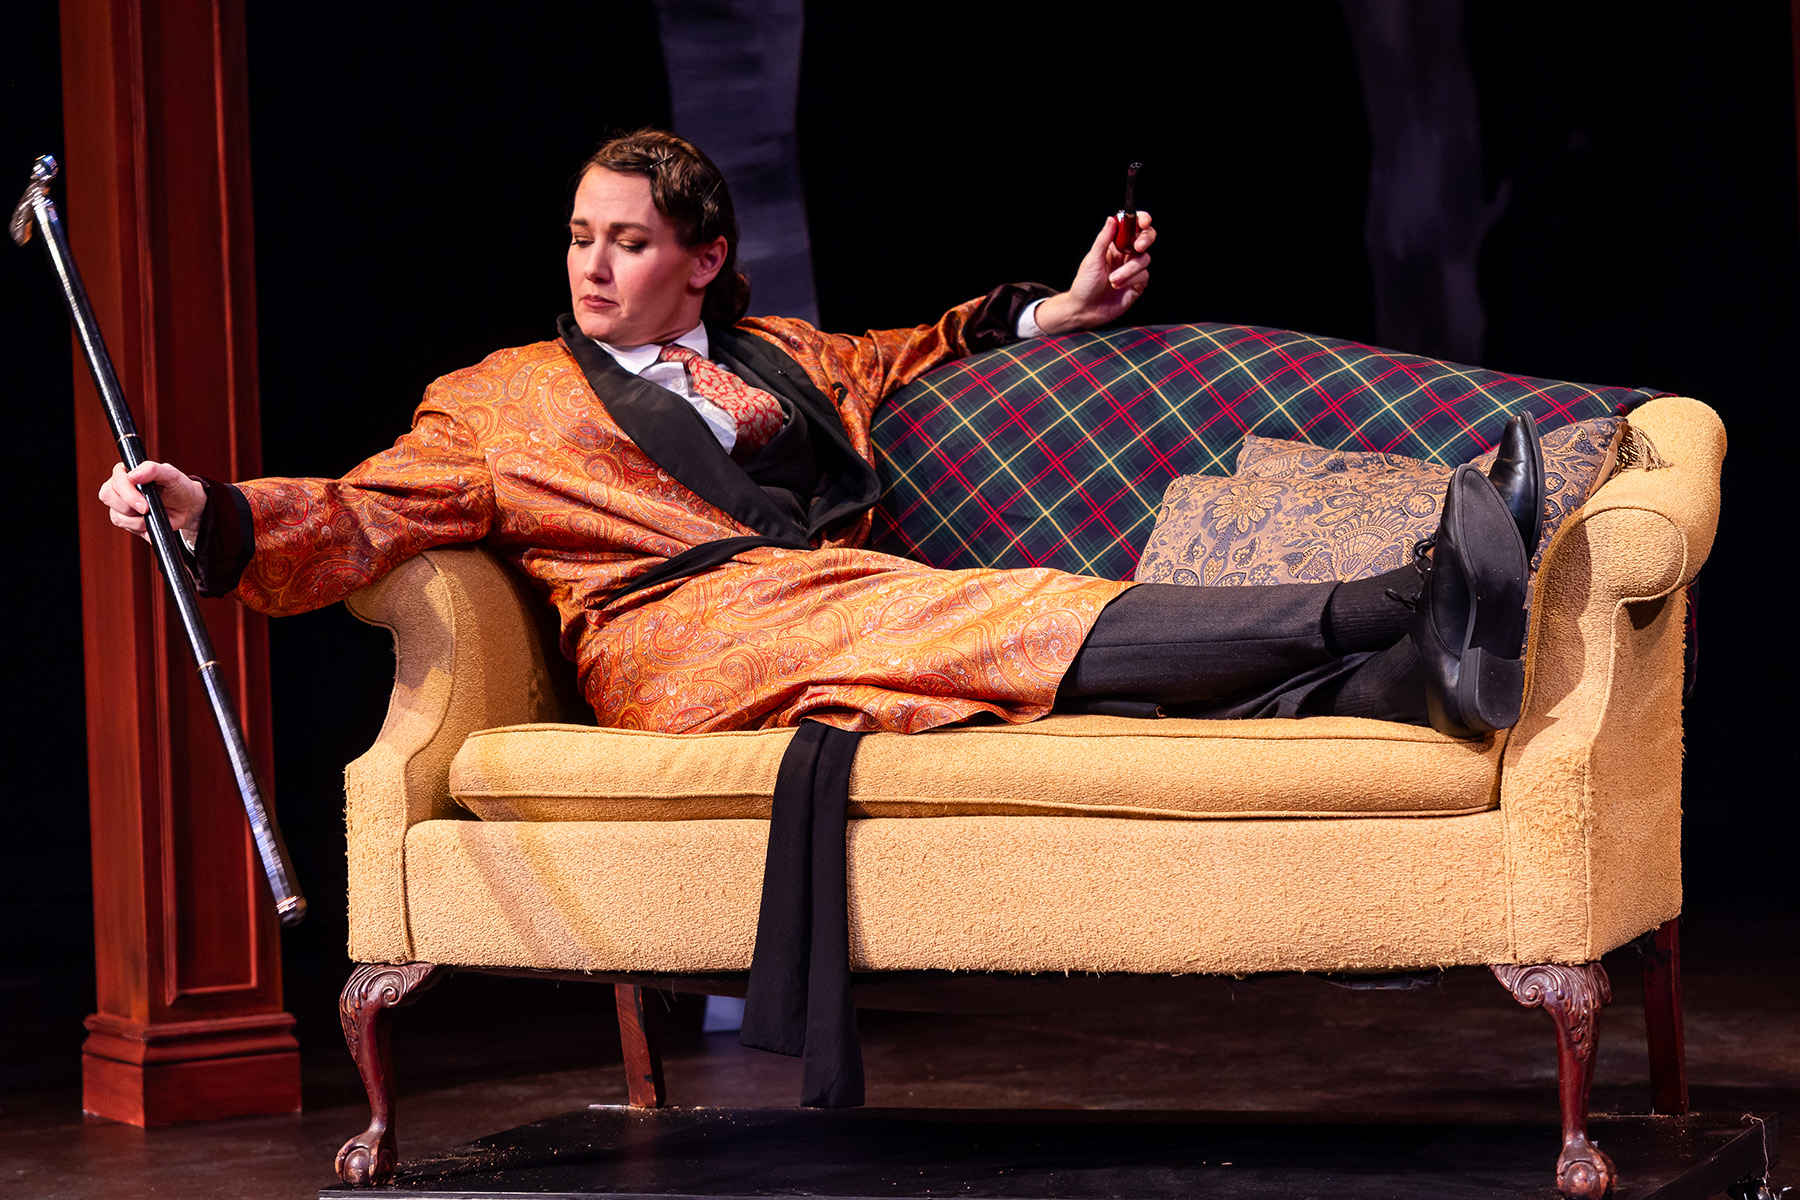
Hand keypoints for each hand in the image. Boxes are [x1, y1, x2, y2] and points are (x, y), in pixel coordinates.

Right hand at [99, 460, 206, 540]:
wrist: (187, 506)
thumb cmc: (177, 486)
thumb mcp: (170, 474)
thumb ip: (152, 469)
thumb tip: (132, 476)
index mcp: (126, 472)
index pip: (115, 482)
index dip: (128, 494)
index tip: (144, 504)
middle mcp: (119, 487)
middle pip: (108, 497)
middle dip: (129, 508)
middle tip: (147, 510)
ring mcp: (120, 505)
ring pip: (116, 516)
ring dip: (136, 521)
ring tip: (152, 515)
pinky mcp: (126, 520)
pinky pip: (126, 528)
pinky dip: (140, 529)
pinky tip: (151, 524)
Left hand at [1032, 211, 1155, 335]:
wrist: (1085, 310)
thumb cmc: (1084, 284)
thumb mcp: (1092, 259)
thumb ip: (1104, 239)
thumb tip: (1112, 218)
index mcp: (1114, 245)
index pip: (1132, 226)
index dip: (1141, 220)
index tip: (1143, 222)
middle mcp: (1125, 255)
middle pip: (1146, 238)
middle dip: (1145, 239)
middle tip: (1137, 246)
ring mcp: (1132, 270)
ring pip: (1144, 259)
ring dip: (1128, 270)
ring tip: (1112, 280)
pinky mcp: (1137, 284)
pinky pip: (1144, 275)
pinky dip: (1130, 280)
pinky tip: (1117, 286)